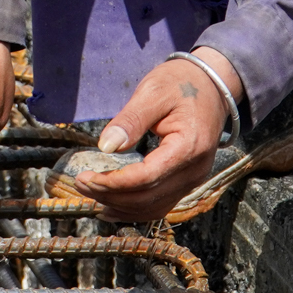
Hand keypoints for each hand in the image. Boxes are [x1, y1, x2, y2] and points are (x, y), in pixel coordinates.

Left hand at [73, 47, 239, 221]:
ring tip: (90, 195)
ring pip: (154, 207)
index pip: (147, 177)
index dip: (115, 183)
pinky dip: (135, 209)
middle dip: (111, 195)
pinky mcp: (187, 180)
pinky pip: (161, 203)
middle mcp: (195, 170)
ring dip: (120, 205)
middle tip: (81, 184)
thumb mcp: (153, 92)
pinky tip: (112, 207)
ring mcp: (193, 179)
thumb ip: (131, 120)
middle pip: (149, 197)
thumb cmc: (181, 83)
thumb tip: (106, 146)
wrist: (212, 85)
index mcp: (189, 146)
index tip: (87, 178)